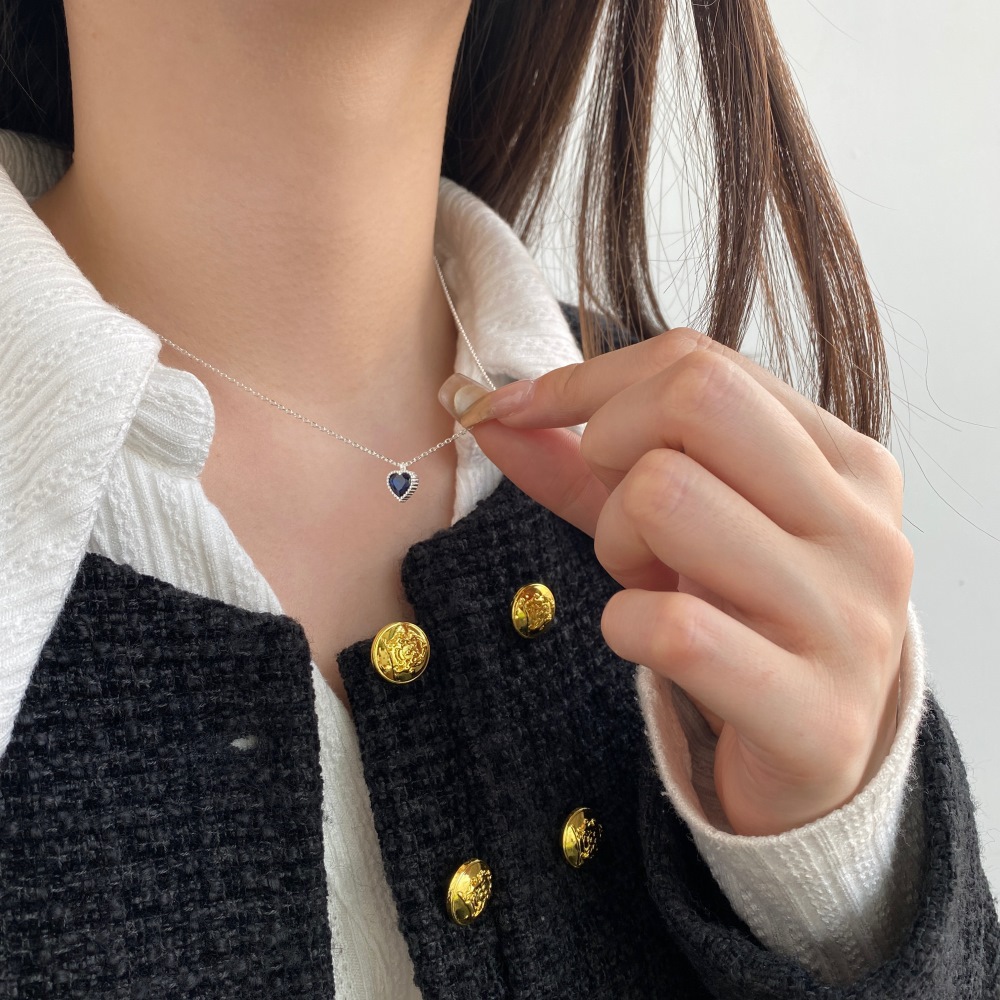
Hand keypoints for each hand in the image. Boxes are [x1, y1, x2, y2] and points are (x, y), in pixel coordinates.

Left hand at [439, 329, 911, 835]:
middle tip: (620, 519)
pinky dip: (624, 626)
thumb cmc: (738, 616)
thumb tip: (480, 407)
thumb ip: (581, 463)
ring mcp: (848, 619)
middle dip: (612, 448)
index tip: (516, 411)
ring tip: (645, 583)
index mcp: (844, 461)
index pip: (698, 362)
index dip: (586, 379)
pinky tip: (644, 642)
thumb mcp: (670, 524)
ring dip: (617, 543)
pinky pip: (673, 627)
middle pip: (693, 401)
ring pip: (668, 496)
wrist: (813, 754)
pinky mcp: (818, 714)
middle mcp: (860, 526)